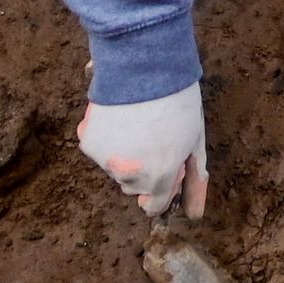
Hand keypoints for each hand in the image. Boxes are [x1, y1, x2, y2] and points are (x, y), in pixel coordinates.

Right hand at [79, 82, 206, 219]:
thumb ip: (193, 179)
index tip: (168, 164)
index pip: (154, 206)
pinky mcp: (88, 143)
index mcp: (159, 177)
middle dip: (146, 169)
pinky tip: (120, 117)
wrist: (145, 66)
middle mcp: (130, 175)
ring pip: (116, 169)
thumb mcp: (195, 141)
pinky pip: (99, 150)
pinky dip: (107, 140)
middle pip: (135, 187)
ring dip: (125, 154)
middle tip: (156, 136)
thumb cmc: (177, 102)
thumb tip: (194, 215)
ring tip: (139, 123)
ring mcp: (106, 160)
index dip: (164, 185)